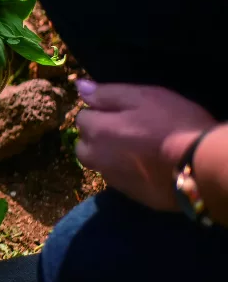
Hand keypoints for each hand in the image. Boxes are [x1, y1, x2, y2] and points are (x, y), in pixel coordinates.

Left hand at [75, 79, 216, 210]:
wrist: (200, 166)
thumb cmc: (173, 124)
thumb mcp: (142, 97)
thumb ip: (107, 94)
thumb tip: (80, 86)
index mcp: (97, 131)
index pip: (82, 117)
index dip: (99, 111)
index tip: (119, 111)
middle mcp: (97, 157)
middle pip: (84, 145)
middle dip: (95, 137)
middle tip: (124, 130)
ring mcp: (113, 179)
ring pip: (98, 164)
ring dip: (107, 155)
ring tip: (134, 149)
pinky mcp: (130, 195)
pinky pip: (118, 179)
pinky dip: (124, 171)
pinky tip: (144, 165)